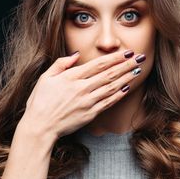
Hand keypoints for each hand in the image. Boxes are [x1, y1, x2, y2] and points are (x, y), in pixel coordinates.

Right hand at [20, 49, 144, 139]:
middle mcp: (82, 88)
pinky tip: (127, 88)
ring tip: (138, 70)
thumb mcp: (45, 77)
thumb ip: (61, 64)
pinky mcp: (90, 114)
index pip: (99, 64)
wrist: (40, 126)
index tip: (127, 52)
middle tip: (140, 57)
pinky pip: (108, 102)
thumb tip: (76, 54)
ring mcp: (87, 102)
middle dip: (126, 65)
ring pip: (112, 87)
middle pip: (109, 74)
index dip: (115, 58)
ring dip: (126, 78)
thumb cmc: (40, 101)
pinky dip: (119, 94)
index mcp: (72, 77)